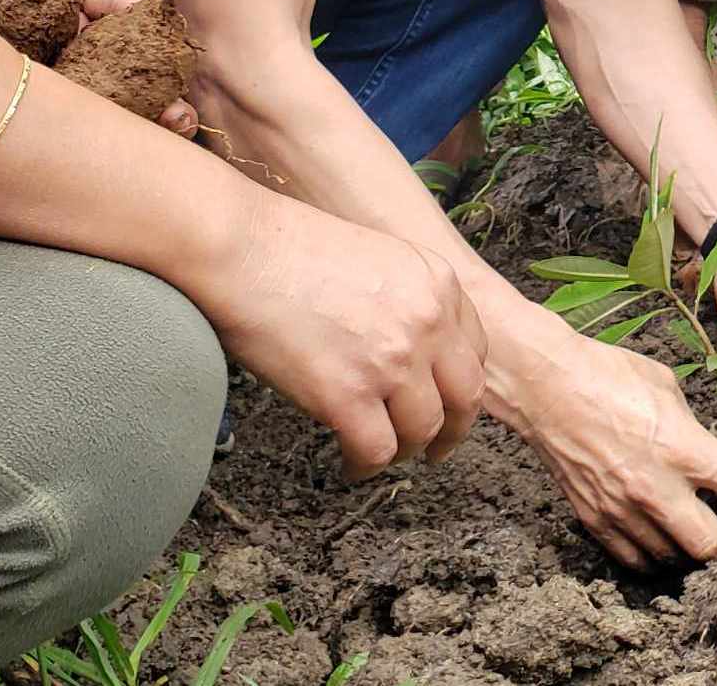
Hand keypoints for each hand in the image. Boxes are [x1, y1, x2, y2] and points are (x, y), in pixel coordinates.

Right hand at [193, 192, 487, 479]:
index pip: (475, 349)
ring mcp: (393, 360)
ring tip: (381, 454)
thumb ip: (407, 297)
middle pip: (466, 395)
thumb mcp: (381, 257)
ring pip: (424, 429)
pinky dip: (365, 466)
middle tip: (436, 448)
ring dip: (406, 451)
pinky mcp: (348, 395)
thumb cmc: (291, 248)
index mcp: (439, 282)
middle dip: (453, 429)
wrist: (241, 249)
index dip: (460, 383)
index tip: (446, 399)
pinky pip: (377, 451)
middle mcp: (429, 321)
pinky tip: (349, 466)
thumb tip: (405, 343)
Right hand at [517, 322, 716, 568]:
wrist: (544, 386)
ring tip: (707, 532)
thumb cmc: (607, 374)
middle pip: (713, 547)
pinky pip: (634, 557)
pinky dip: (658, 554)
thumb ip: (694, 427)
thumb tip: (711, 447)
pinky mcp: (595, 519)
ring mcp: (621, 510)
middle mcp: (654, 488)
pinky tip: (667, 538)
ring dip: (698, 552)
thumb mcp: (668, 388)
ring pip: (673, 558)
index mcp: (681, 448)